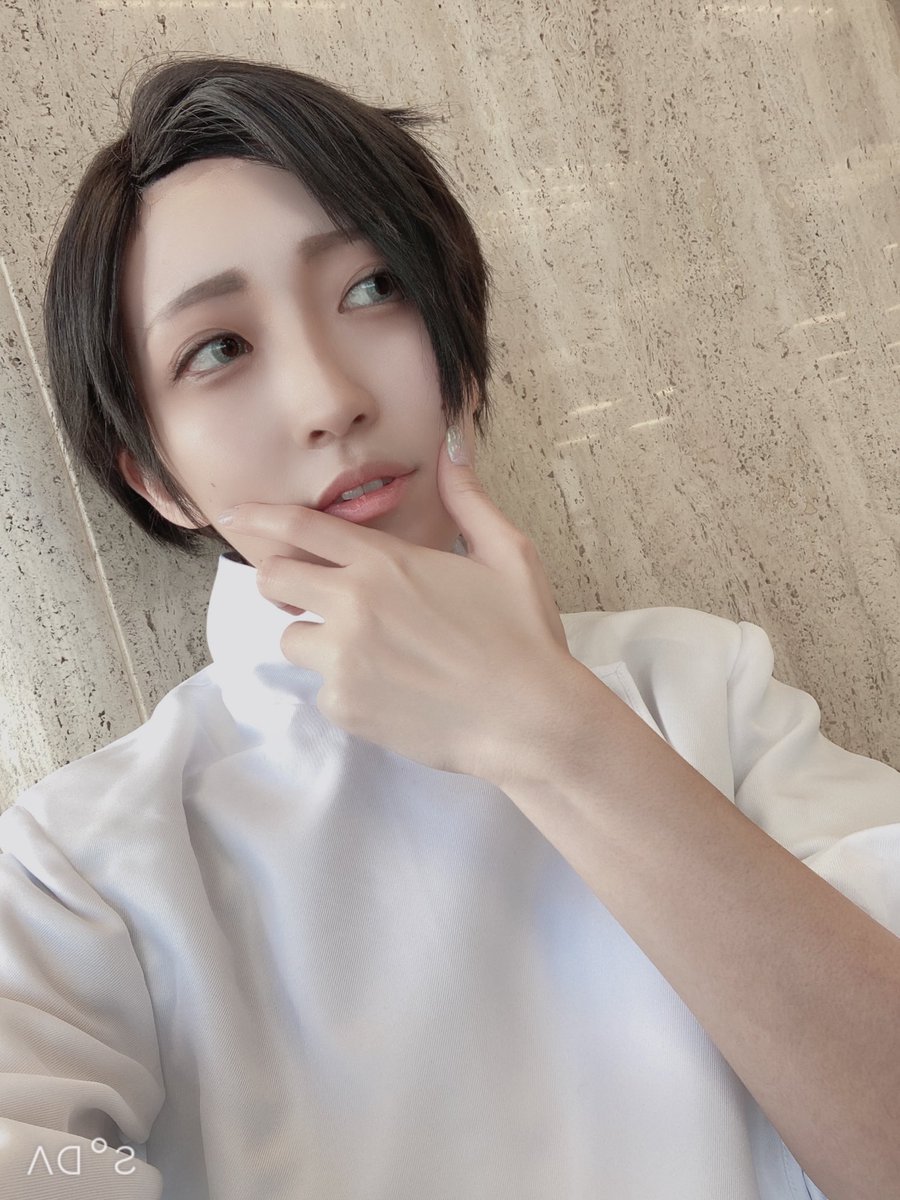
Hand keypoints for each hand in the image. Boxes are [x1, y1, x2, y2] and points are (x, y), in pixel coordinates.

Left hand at [216, 427, 577, 783]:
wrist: (529, 718)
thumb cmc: (523, 635)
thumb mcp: (508, 554)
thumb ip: (469, 499)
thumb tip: (452, 445)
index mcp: (385, 562)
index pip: (300, 527)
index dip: (261, 517)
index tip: (236, 515)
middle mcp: (352, 604)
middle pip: (274, 578)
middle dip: (282, 579)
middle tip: (309, 592)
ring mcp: (343, 658)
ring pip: (291, 637)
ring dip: (317, 638)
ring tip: (371, 650)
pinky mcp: (344, 705)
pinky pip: (321, 688)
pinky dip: (346, 687)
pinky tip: (393, 689)